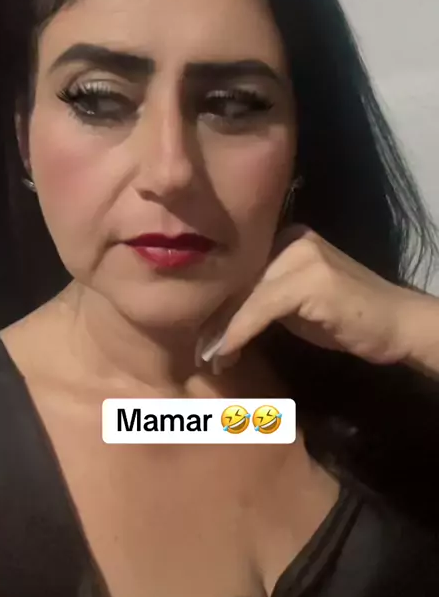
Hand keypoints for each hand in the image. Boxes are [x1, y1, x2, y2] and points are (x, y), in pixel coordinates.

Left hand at [201, 225, 432, 369]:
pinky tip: (224, 355)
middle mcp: (291, 238)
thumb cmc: (347, 318)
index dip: (216, 303)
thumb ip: (262, 298)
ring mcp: (301, 256)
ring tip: (208, 359)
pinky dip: (237, 334)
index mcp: (285, 237)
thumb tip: (219, 316)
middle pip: (237, 280)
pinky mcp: (308, 280)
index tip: (199, 334)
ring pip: (244, 294)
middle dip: (214, 319)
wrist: (398, 324)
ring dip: (221, 331)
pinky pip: (259, 308)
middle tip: (198, 352)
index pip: (238, 269)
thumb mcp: (296, 304)